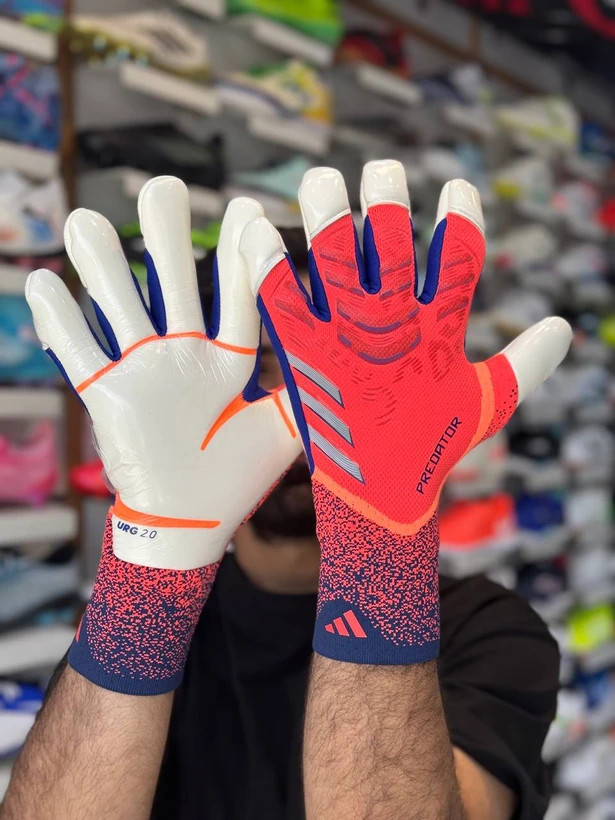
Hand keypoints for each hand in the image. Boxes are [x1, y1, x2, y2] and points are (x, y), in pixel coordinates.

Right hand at [26, 177, 299, 692]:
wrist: (191, 524)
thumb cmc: (237, 479)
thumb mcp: (283, 434)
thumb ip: (313, 398)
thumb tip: (369, 369)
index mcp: (226, 360)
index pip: (234, 297)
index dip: (239, 256)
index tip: (246, 208)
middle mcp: (183, 357)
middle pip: (174, 288)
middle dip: (168, 242)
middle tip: (164, 187)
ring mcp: (142, 373)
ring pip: (120, 309)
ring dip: (104, 268)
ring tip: (88, 220)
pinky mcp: (106, 398)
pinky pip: (77, 355)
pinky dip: (60, 323)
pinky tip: (43, 282)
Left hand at [240, 160, 571, 664]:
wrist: (379, 502)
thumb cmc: (436, 449)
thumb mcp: (488, 406)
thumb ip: (525, 364)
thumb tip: (565, 327)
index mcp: (440, 338)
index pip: (458, 265)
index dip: (462, 223)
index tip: (459, 188)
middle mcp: (394, 333)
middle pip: (390, 252)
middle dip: (386, 204)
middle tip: (380, 168)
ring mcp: (346, 345)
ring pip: (335, 266)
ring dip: (327, 218)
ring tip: (320, 177)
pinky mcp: (305, 360)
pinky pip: (282, 305)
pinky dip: (266, 266)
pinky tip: (254, 229)